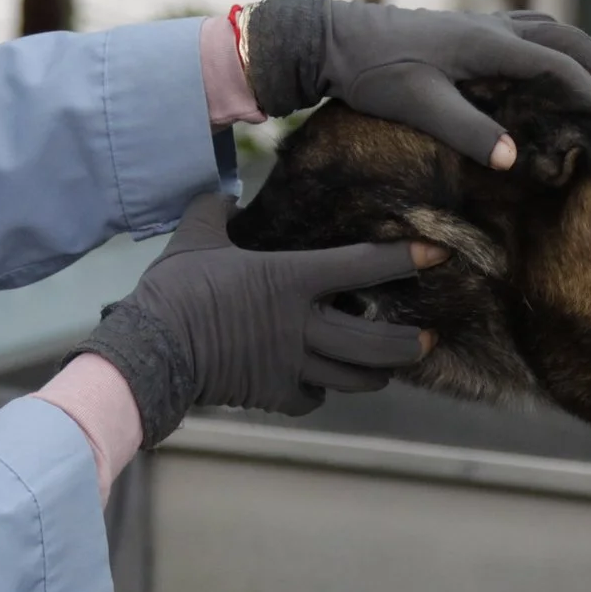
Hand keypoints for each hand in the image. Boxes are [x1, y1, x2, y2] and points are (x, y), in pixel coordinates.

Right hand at [73, 194, 442, 447]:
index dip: (404, 259)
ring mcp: (291, 364)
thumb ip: (216, 210)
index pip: (362, 266)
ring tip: (386, 365)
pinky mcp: (274, 393)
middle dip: (408, 343)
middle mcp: (302, 325)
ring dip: (374, 371)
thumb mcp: (195, 237)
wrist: (152, 348)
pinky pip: (313, 397)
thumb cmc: (175, 289)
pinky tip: (318, 382)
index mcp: (290, 278)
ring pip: (353, 376)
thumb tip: (223, 194)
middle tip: (426, 337)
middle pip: (375, 342)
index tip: (437, 255)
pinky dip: (320, 391)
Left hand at [244, 0, 590, 167]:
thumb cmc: (375, 70)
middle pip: (562, 37)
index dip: (587, 90)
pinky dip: (550, 43)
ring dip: (577, 49)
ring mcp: (480, 23)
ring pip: (546, 28)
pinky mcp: (466, 28)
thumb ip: (467, 130)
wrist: (335, 39)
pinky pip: (525, 28)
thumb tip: (513, 160)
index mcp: (488, 44)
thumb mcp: (420, 104)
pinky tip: (547, 62)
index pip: (555, 65)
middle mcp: (492, 27)